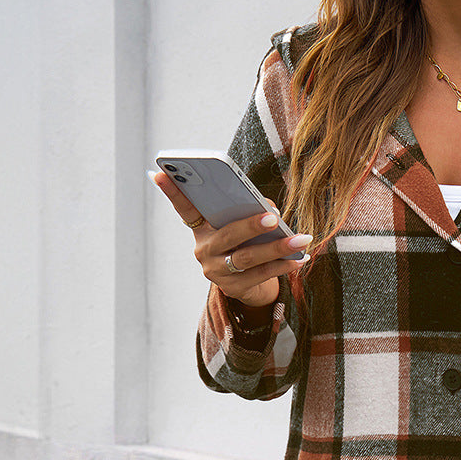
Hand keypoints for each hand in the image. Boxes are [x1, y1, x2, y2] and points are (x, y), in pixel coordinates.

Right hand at [149, 169, 311, 308]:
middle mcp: (204, 250)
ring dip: (278, 248)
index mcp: (201, 228)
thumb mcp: (241, 227)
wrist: (249, 285)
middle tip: (272, 218)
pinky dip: (283, 265)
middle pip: (228, 235)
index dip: (172, 191)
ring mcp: (216, 272)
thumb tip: (269, 210)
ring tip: (301, 240)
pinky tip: (300, 258)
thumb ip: (248, 212)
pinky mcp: (233, 288)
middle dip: (252, 225)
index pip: (184, 207)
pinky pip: (261, 275)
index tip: (159, 171)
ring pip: (248, 257)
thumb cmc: (246, 244)